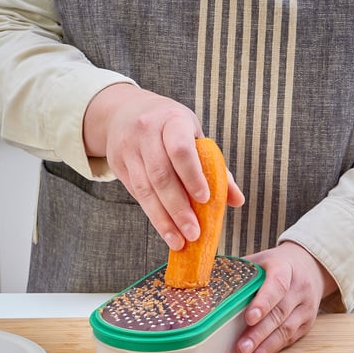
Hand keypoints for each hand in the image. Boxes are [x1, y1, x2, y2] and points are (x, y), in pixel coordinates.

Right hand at [83, 83, 244, 249]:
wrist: (124, 112)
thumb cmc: (168, 126)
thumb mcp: (193, 134)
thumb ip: (215, 166)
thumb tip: (236, 199)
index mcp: (171, 121)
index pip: (180, 149)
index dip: (192, 176)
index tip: (205, 199)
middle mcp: (146, 133)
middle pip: (161, 176)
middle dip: (179, 208)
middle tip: (194, 233)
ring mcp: (128, 149)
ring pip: (145, 190)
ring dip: (164, 220)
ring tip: (179, 241)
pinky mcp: (117, 165)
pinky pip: (136, 194)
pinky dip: (153, 215)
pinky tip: (166, 230)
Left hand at [236, 242, 337, 352]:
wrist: (310, 267)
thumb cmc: (276, 265)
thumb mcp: (260, 259)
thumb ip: (239, 270)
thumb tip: (205, 280)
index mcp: (284, 268)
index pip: (277, 285)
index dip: (263, 303)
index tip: (249, 318)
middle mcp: (299, 288)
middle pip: (279, 313)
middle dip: (258, 333)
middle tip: (241, 349)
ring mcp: (305, 307)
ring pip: (285, 330)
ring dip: (264, 348)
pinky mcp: (306, 323)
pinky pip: (289, 339)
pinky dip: (271, 351)